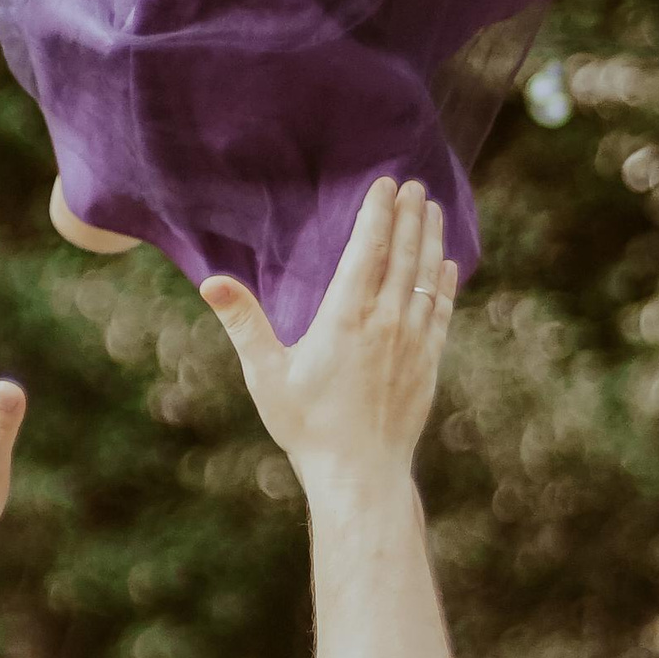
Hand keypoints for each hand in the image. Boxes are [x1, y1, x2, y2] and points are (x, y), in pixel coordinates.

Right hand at [201, 180, 456, 503]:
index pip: (367, 250)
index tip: (384, 185)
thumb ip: (243, 322)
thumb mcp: (266, 374)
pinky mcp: (428, 363)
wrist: (359, 473)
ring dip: (430, 240)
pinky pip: (441, 311)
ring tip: (431, 210)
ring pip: (426, 277)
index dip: (377, 214)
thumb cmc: (307, 426)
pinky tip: (446, 265)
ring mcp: (413, 342)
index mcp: (346, 318)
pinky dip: (444, 282)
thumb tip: (212, 281)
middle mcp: (386, 322)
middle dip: (408, 215)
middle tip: (414, 184)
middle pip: (403, 255)